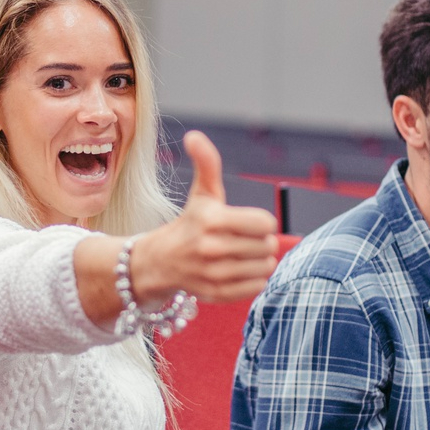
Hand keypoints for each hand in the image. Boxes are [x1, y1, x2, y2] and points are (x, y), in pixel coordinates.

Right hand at [128, 132, 279, 304]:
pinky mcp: (217, 293)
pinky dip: (254, 279)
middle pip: (267, 246)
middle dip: (261, 241)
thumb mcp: (202, 193)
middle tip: (244, 240)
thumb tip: (194, 136)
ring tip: (243, 255)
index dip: (262, 222)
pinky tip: (239, 270)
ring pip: (265, 267)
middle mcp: (211, 248)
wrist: (162, 261)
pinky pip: (256, 287)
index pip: (265, 224)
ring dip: (260, 261)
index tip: (249, 223)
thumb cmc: (192, 223)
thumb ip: (207, 163)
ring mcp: (214, 274)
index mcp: (212, 220)